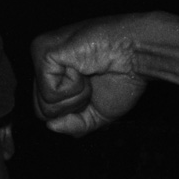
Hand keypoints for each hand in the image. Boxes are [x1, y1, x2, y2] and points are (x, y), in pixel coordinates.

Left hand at [31, 16, 147, 136]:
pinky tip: (83, 67)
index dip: (72, 112)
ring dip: (75, 97)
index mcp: (53, 75)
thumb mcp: (97, 114)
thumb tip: (51, 126)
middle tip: (91, 82)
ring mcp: (41, 55)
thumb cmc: (122, 77)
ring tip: (88, 72)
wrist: (136, 55)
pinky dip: (73, 88)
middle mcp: (44, 64)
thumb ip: (74, 126)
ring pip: (44, 105)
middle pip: (42, 112)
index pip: (45, 112)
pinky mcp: (44, 52)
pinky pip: (49, 93)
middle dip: (72, 107)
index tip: (92, 90)